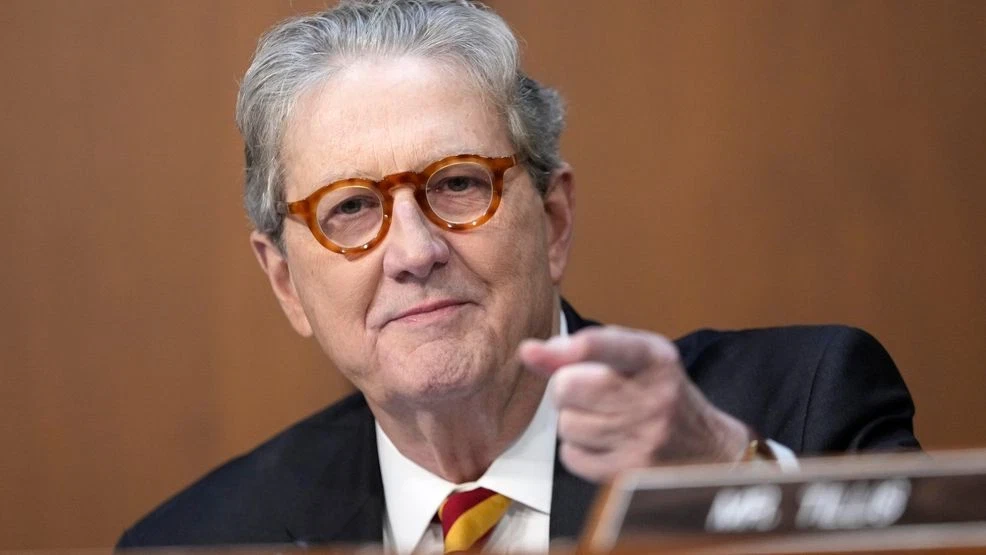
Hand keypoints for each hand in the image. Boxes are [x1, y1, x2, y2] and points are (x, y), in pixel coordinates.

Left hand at [519, 326, 750, 481]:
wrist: (706, 448)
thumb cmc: (658, 394)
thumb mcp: (633, 358)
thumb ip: (581, 349)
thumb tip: (529, 351)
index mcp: (656, 359)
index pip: (617, 347)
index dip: (584, 347)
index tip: (558, 348)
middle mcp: (654, 397)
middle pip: (570, 386)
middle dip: (564, 387)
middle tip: (585, 391)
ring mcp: (644, 439)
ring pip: (566, 424)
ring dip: (572, 420)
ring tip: (602, 418)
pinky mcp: (631, 472)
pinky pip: (572, 456)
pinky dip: (578, 449)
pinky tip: (603, 443)